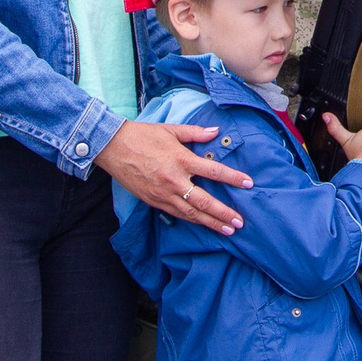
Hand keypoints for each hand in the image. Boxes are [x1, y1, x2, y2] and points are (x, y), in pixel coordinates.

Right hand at [97, 120, 250, 235]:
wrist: (113, 147)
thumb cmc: (142, 135)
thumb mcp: (171, 130)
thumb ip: (195, 132)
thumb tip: (216, 131)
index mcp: (181, 160)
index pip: (213, 172)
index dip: (233, 178)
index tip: (248, 184)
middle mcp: (174, 180)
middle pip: (204, 201)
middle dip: (224, 213)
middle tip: (239, 223)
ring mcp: (163, 193)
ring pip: (191, 213)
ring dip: (211, 223)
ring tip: (227, 230)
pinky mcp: (153, 201)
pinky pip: (176, 214)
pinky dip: (192, 221)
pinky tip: (203, 224)